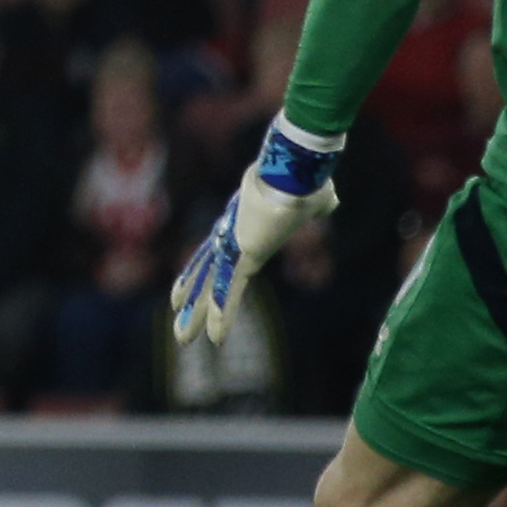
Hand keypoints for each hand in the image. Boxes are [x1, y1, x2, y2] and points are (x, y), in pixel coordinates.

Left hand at [169, 114, 344, 346]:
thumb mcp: (313, 196)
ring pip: (211, 286)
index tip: (183, 290)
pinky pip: (231, 288)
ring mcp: (234, 244)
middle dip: (194, 300)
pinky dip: (224, 313)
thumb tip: (327, 199)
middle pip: (208, 273)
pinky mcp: (244, 254)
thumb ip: (317, 203)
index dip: (200, 272)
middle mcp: (232, 235)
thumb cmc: (306, 178)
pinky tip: (214, 335)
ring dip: (198, 314)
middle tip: (179, 326)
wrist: (294, 169)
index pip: (216, 254)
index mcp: (243, 224)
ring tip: (181, 338)